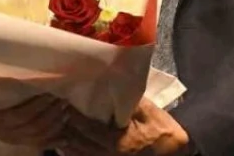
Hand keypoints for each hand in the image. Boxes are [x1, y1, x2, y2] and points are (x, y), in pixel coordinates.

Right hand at [0, 94, 68, 147]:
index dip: (37, 105)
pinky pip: (38, 145)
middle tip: (63, 98)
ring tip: (66, 110)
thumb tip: (5, 70)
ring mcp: (13, 139)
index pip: (20, 115)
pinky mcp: (18, 143)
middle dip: (51, 113)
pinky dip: (53, 141)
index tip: (50, 92)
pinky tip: (65, 137)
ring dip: (55, 124)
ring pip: (38, 136)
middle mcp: (7, 132)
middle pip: (33, 127)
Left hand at [61, 97, 189, 155]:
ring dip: (68, 139)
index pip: (87, 128)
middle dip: (68, 126)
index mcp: (118, 143)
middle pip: (78, 142)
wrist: (174, 152)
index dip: (74, 115)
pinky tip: (68, 141)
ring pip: (79, 153)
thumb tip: (108, 84)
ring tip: (60, 123)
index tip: (65, 101)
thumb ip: (126, 100)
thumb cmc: (162, 129)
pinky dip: (74, 150)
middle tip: (59, 108)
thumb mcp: (147, 111)